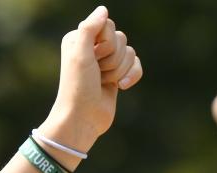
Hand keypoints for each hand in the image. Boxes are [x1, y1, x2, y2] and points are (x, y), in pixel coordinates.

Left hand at [42, 6, 142, 152]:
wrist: (83, 118)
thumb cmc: (78, 87)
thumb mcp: (80, 54)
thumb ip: (90, 28)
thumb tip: (103, 10)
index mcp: (79, 38)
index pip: (108, 25)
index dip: (106, 43)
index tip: (92, 59)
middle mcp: (92, 47)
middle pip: (121, 38)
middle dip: (113, 59)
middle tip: (97, 74)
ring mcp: (106, 61)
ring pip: (130, 52)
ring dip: (119, 70)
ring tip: (103, 83)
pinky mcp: (117, 74)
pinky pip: (138, 64)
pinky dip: (132, 76)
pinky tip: (121, 88)